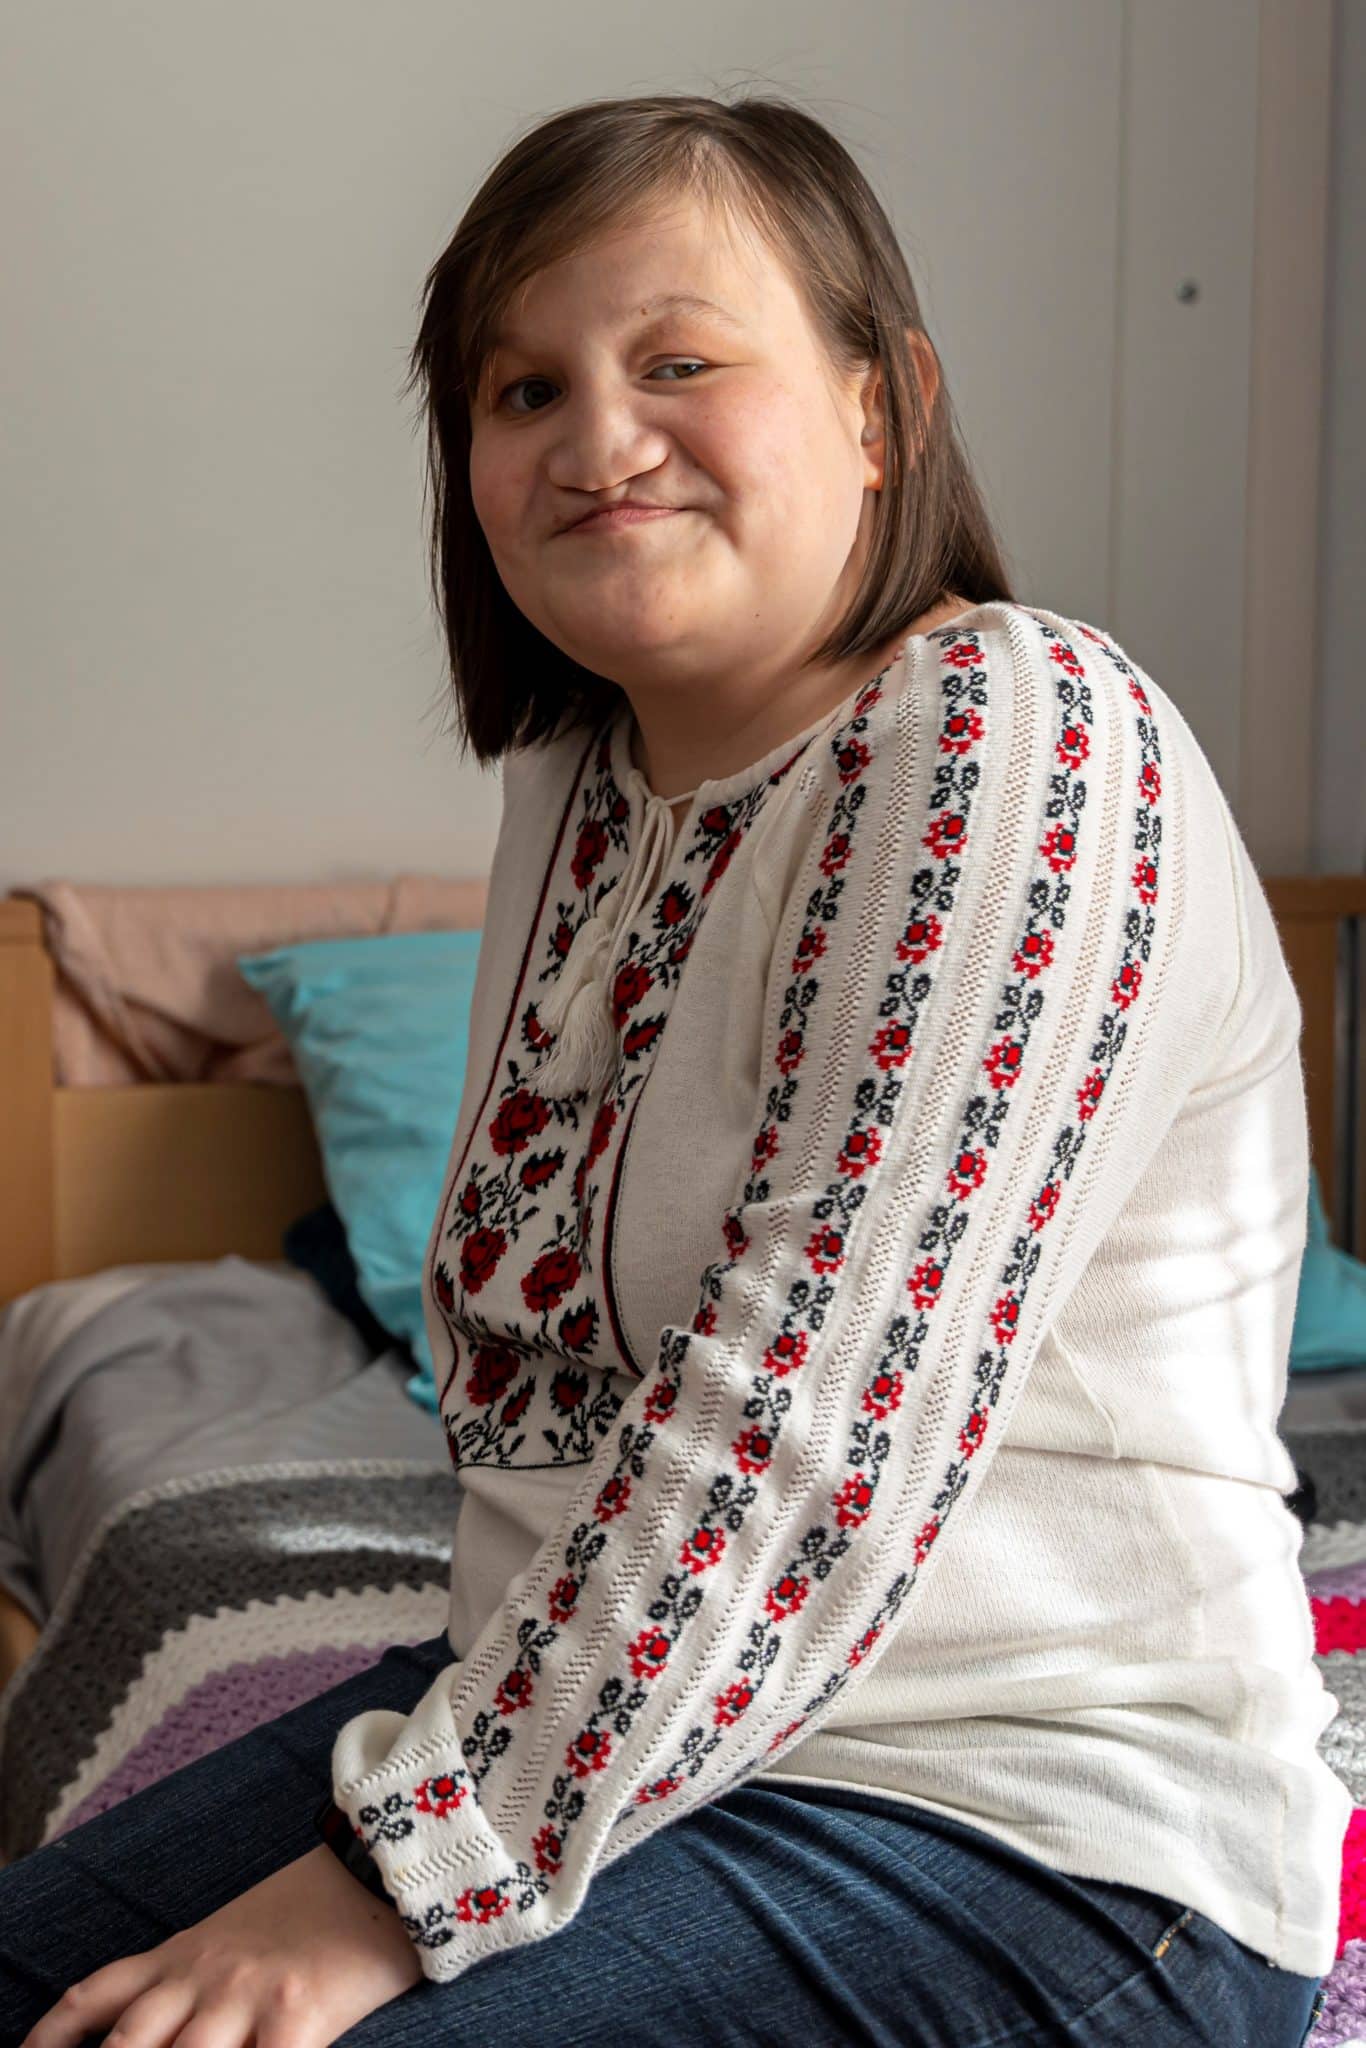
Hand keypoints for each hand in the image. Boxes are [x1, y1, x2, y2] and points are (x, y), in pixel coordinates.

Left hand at [21, 1841, 423, 2047]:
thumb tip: (142, 2025)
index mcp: (184, 1954)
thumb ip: (185, 1973)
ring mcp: (247, 1996)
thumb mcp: (232, 1931)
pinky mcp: (296, 2014)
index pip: (96, 1997)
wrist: (385, 1869)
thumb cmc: (315, 1910)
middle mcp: (204, 1975)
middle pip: (128, 2043)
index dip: (52, 2038)